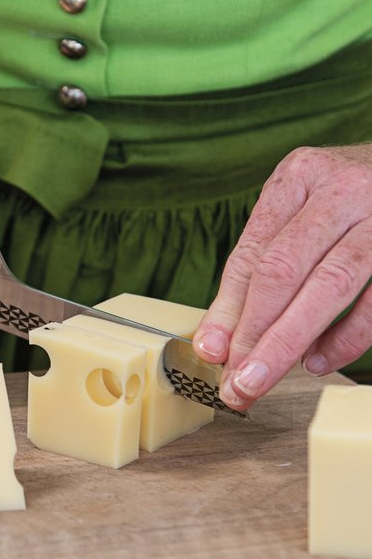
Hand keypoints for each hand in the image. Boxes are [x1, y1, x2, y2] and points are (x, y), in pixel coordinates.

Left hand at [192, 144, 371, 409]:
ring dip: (288, 341)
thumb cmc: (347, 196)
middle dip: (253, 333)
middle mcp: (339, 190)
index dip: (228, 308)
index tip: (211, 351)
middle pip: (283, 270)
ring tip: (261, 379)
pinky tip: (318, 361)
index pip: (253, 253)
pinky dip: (347, 338)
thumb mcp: (300, 210)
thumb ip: (261, 263)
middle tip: (236, 381)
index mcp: (298, 177)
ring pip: (328, 286)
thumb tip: (217, 339)